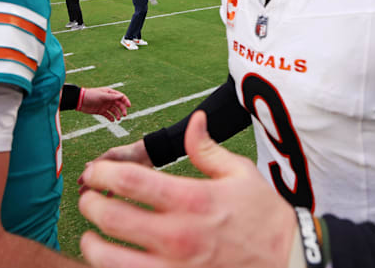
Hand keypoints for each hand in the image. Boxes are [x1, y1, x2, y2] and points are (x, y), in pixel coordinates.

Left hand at [78, 87, 130, 120]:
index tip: (129, 106)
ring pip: (114, 111)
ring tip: (118, 119)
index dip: (126, 101)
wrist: (80, 101)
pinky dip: (111, 118)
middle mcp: (108, 99)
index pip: (120, 97)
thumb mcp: (102, 95)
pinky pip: (108, 115)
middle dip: (122, 110)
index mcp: (110, 93)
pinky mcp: (101, 111)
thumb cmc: (91, 95)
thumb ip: (112, 97)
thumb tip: (121, 96)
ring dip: (117, 115)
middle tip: (124, 115)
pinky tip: (113, 120)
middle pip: (119, 105)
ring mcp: (105, 105)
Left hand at [78, 111, 297, 267]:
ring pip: (110, 260)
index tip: (96, 170)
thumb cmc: (263, 216)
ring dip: (92, 245)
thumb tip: (194, 121)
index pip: (129, 181)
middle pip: (111, 218)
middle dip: (90, 205)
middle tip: (89, 200)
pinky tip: (114, 260)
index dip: (102, 172)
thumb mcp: (239, 173)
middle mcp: (178, 235)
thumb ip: (207, 148)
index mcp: (191, 199)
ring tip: (91, 237)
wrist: (286, 261)